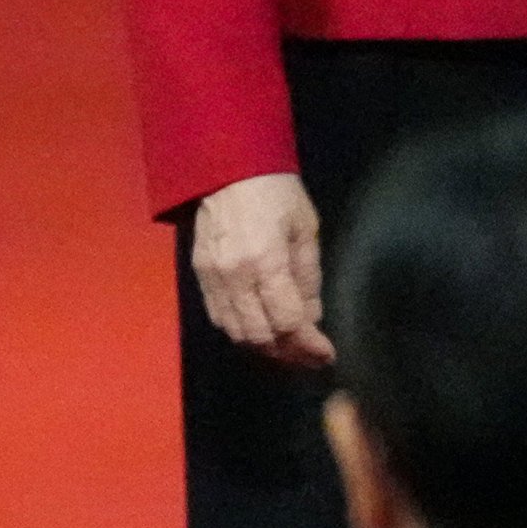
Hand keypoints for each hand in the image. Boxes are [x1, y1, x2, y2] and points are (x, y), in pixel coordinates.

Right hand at [188, 172, 332, 368]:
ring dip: (264, 346)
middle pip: (260, 335)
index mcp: (266, 261)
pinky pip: (219, 318)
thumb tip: (312, 317)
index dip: (309, 344)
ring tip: (289, 347)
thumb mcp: (306, 229)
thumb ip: (309, 276)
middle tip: (310, 356)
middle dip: (288, 352)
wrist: (228, 171)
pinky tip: (261, 329)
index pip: (288, 320)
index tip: (326, 355)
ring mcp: (212, 278)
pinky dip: (241, 331)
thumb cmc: (277, 194)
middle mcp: (234, 277)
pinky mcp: (199, 277)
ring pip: (236, 332)